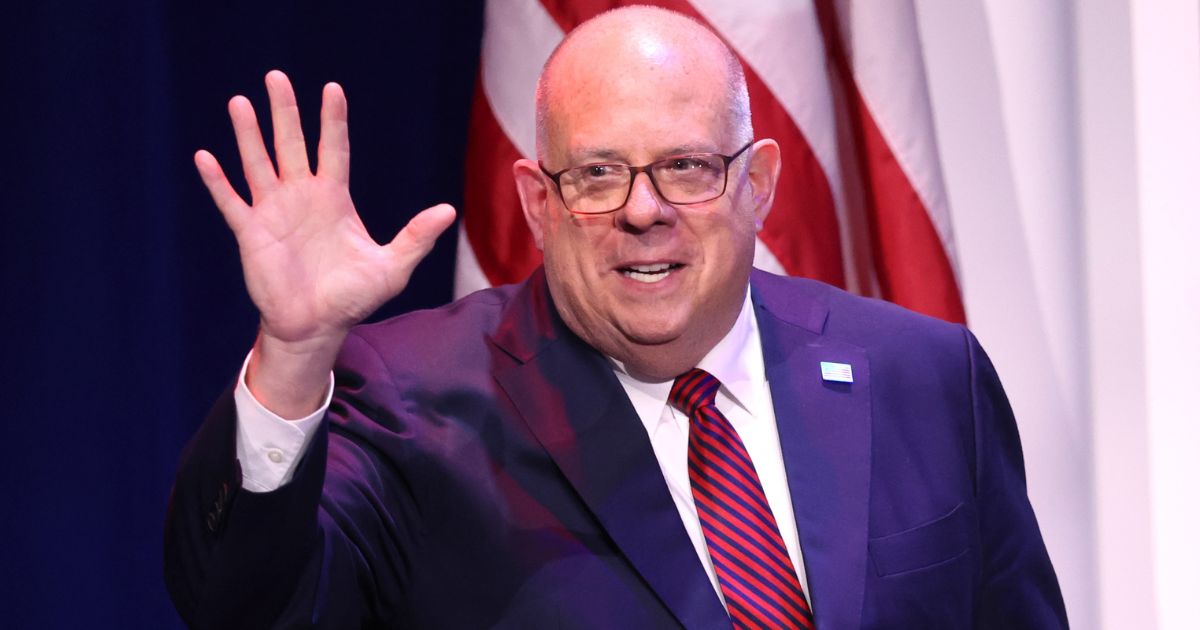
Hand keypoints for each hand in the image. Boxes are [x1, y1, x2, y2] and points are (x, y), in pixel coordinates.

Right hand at [194, 70, 455, 416]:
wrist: (317, 327)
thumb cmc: (354, 298)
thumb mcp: (392, 267)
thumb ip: (416, 237)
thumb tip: (448, 210)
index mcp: (334, 198)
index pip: (333, 148)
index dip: (332, 119)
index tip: (332, 88)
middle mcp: (301, 197)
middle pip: (291, 144)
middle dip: (284, 112)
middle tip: (276, 76)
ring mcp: (273, 212)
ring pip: (258, 163)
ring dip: (248, 134)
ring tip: (240, 102)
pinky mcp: (251, 233)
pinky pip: (231, 201)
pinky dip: (218, 181)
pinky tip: (204, 156)